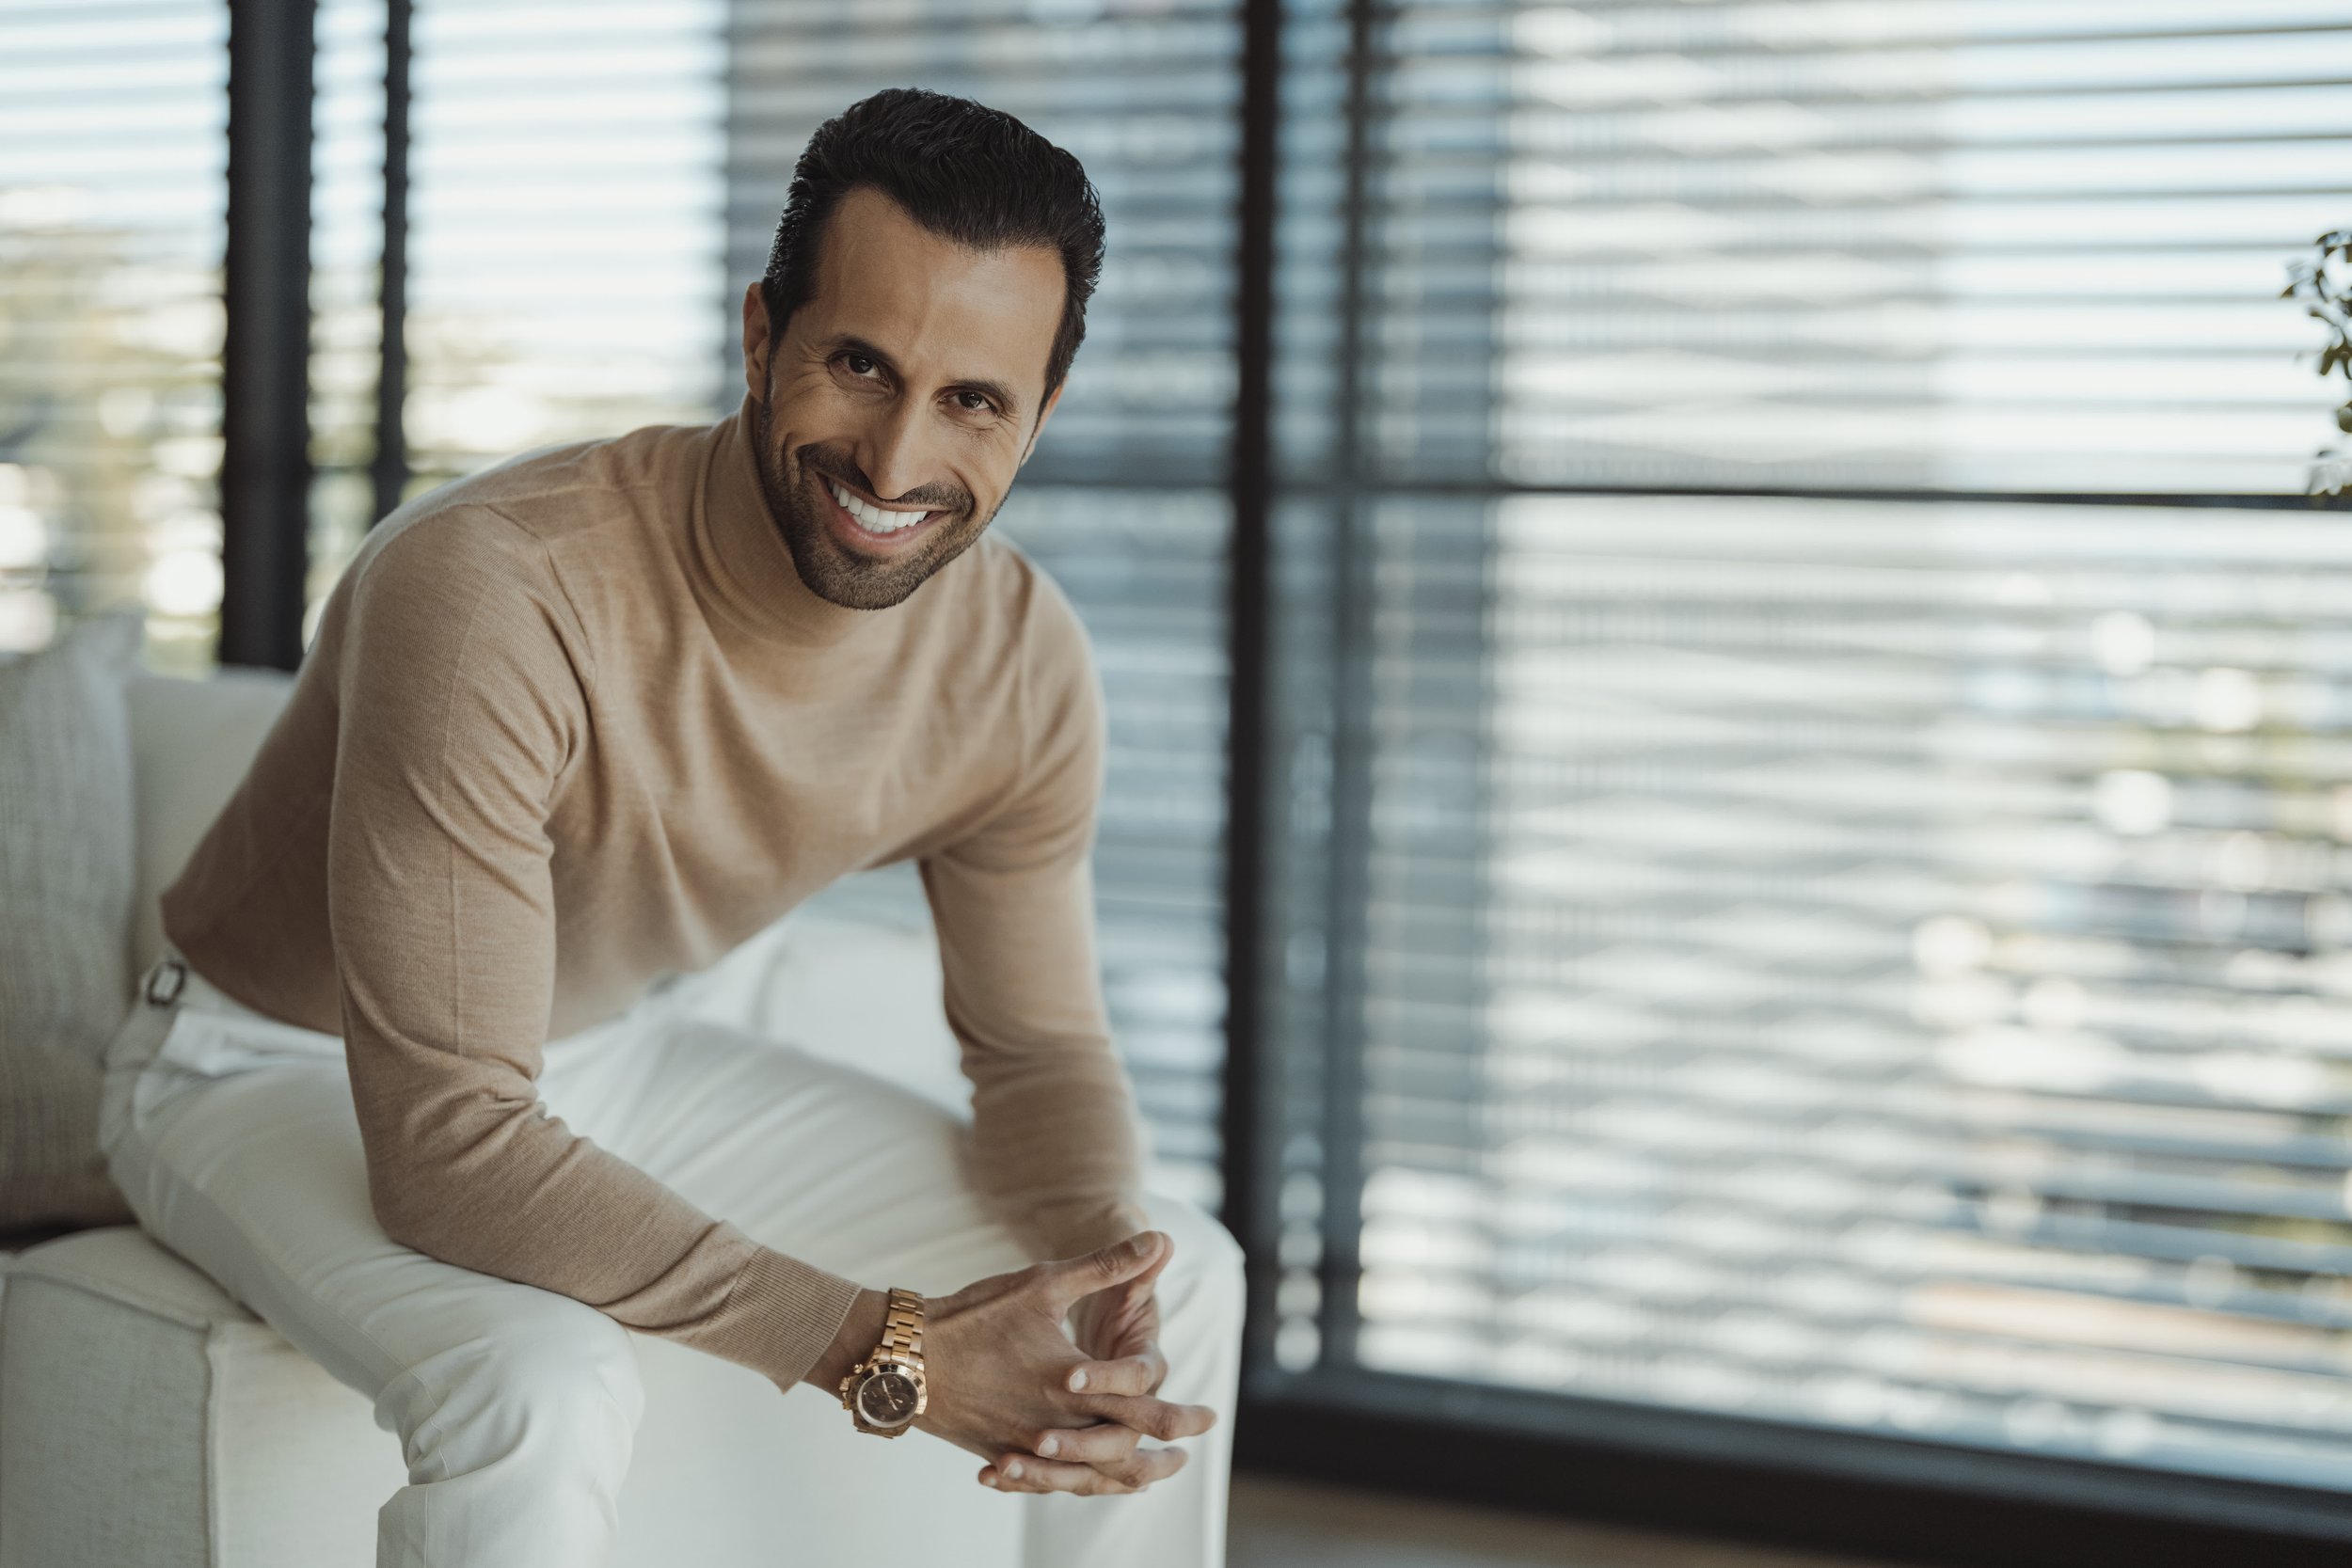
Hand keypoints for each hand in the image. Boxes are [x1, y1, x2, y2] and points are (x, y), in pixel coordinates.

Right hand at [924, 1232, 1214, 1496]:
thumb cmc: (976, 1314)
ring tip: (1145, 1475)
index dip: (1180, 1417)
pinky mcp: (998, 1453)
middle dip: (1159, 1460)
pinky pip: (1045, 1481)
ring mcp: (1024, 1446)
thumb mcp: (1045, 1283)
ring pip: (1085, 1478)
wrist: (906, 1356)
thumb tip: (1159, 1239)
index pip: (1143, 1409)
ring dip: (1120, 1478)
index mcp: (1073, 1385)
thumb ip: (1107, 1266)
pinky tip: (1077, 1478)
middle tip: (1185, 1459)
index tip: (1210, 1418)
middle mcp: (1054, 1424)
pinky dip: (1071, 1482)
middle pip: (1121, 1456)